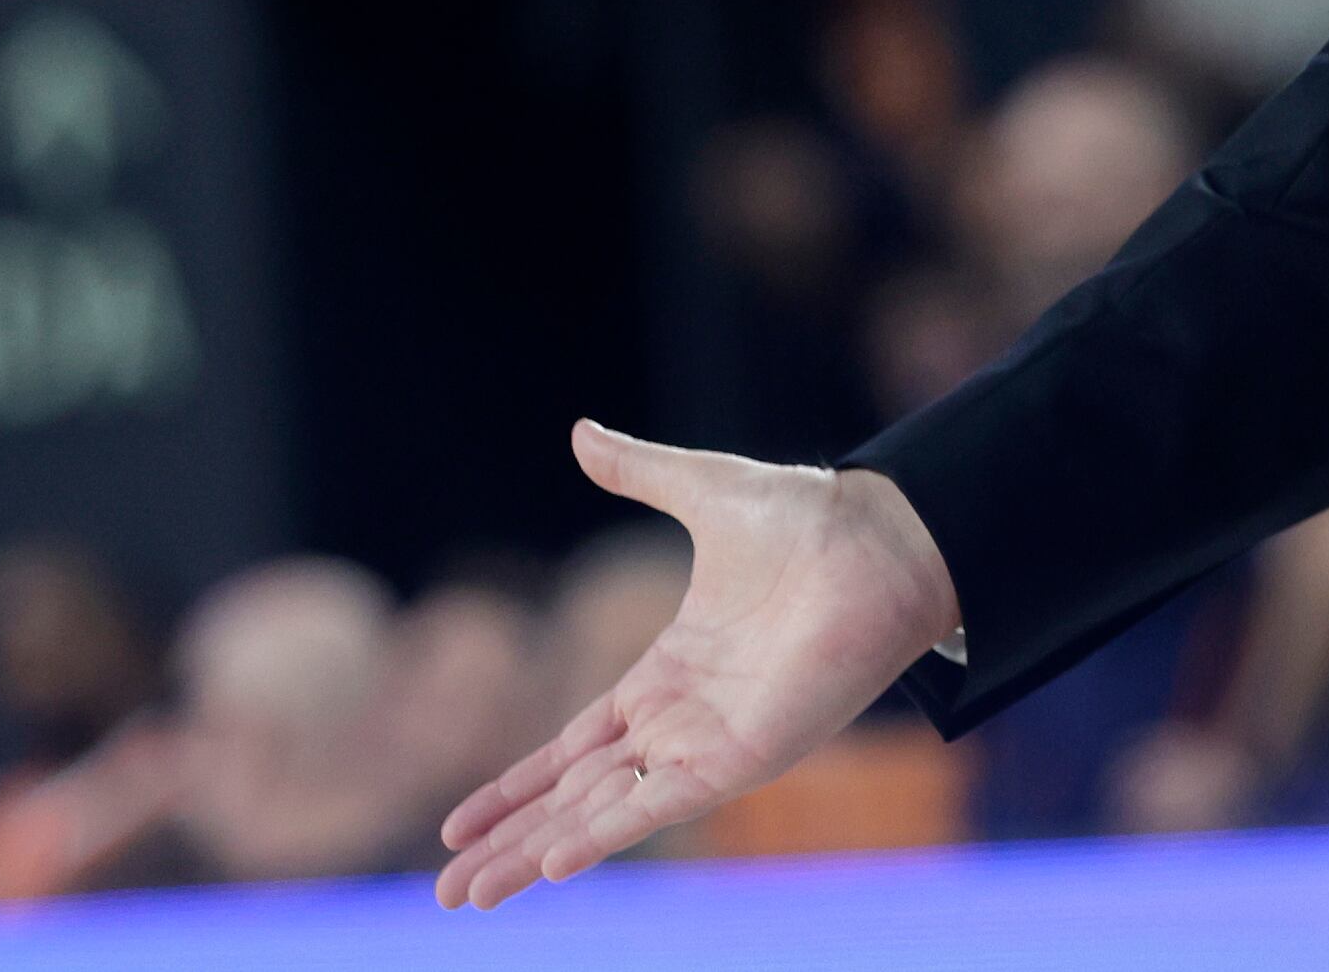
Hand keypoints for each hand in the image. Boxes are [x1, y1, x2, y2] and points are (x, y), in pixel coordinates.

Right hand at [434, 421, 959, 908]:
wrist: (883, 538)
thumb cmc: (811, 519)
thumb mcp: (704, 491)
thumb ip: (639, 472)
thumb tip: (580, 432)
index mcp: (666, 673)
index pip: (573, 747)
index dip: (517, 786)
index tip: (461, 824)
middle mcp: (681, 720)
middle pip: (573, 795)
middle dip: (508, 841)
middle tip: (445, 891)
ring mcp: (710, 742)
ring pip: (602, 813)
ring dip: (535, 853)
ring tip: (469, 896)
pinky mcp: (743, 756)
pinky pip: (660, 805)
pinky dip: (605, 834)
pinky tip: (553, 861)